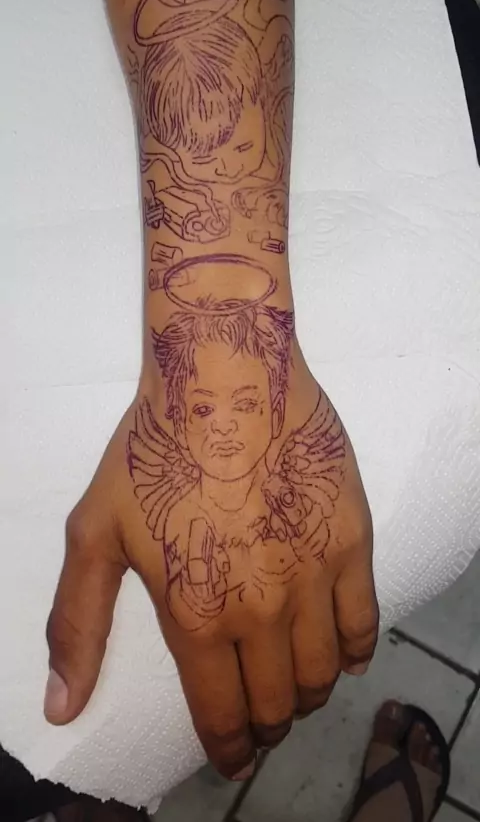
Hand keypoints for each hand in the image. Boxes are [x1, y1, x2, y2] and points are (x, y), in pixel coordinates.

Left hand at [45, 361, 377, 781]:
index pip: (221, 714)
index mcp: (197, 615)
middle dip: (265, 727)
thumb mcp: (95, 533)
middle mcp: (260, 610)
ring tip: (295, 688)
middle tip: (259, 721)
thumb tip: (61, 707)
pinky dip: (357, 653)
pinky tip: (345, 654)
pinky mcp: (351, 543)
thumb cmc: (157, 451)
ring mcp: (313, 578)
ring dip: (307, 696)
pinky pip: (366, 623)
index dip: (227, 748)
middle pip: (277, 704)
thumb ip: (77, 624)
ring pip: (323, 674)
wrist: (227, 379)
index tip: (231, 757)